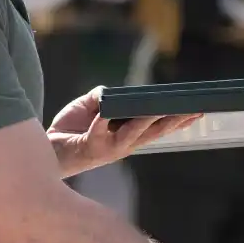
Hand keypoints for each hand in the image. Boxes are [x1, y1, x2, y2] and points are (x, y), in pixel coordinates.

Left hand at [47, 85, 199, 174]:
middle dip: (174, 122)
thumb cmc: (71, 129)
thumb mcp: (91, 106)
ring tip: (157, 111)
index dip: (177, 121)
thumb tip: (112, 92)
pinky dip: (101, 122)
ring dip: (146, 123)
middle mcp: (124, 144)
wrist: (46, 149)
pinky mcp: (90, 146)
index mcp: (128, 135)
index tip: (197, 111)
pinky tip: (105, 114)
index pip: (159, 128)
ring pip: (133, 135)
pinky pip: (98, 131)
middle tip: (192, 112)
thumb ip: (105, 97)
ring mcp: (109, 147)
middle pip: (154, 133)